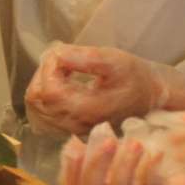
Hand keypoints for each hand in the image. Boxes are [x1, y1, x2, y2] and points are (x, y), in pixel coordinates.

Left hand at [24, 43, 184, 135]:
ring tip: (64, 71)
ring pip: (36, 108)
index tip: (64, 54)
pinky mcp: (69, 129)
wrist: (148, 96)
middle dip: (44, 73)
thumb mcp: (114, 60)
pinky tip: (62, 84)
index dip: (49, 68)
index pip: (48, 91)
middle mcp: (76, 125)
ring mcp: (71, 130)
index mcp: (88, 109)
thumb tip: (56, 55)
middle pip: (37, 99)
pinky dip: (44, 96)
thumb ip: (85, 58)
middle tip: (64, 60)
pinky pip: (42, 114)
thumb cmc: (134, 76)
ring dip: (43, 83)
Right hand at [58, 118, 184, 184]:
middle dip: (96, 166)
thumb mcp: (115, 165)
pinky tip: (156, 154)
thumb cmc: (142, 176)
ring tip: (135, 143)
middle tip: (109, 141)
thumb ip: (95, 157)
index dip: (70, 169)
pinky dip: (150, 170)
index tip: (76, 143)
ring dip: (125, 166)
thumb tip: (73, 143)